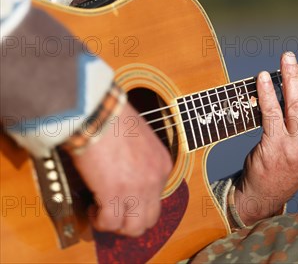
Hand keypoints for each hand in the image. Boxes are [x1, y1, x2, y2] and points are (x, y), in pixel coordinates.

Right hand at [70, 101, 172, 236]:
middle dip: (130, 220)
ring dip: (116, 224)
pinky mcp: (114, 195)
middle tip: (113, 210)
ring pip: (133, 228)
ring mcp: (136, 190)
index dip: (138, 202)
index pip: (157, 198)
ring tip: (102, 211)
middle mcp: (154, 180)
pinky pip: (109, 223)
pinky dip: (99, 221)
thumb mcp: (140, 138)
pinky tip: (92, 207)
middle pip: (149, 219)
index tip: (123, 197)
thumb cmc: (115, 118)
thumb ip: (140, 159)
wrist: (100, 112)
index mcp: (162, 165)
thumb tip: (127, 171)